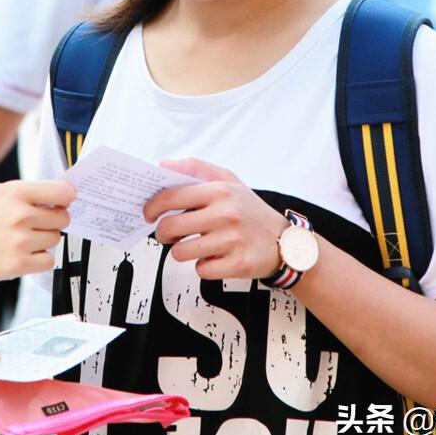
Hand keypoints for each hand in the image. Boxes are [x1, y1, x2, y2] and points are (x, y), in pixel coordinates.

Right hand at [0, 180, 74, 286]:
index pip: (63, 191)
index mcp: (14, 192)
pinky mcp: (17, 264)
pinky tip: (22, 255)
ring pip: (56, 239)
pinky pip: (48, 261)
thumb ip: (24, 195)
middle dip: (52, 222)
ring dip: (44, 241)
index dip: (66, 198)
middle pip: (63, 218)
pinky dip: (39, 260)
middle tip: (35, 226)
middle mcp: (20, 214)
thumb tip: (57, 198)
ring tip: (21, 241)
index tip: (63, 202)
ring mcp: (20, 240)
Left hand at [143, 158, 289, 280]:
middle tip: (166, 234)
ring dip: (181, 251)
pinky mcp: (237, 264)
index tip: (148, 213)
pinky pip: (200, 270)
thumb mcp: (229, 181)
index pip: (171, 197)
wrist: (287, 242)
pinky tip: (213, 257)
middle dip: (162, 233)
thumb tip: (162, 164)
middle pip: (170, 227)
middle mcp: (225, 214)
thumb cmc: (251, 210)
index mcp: (219, 191)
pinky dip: (203, 266)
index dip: (152, 206)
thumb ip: (195, 168)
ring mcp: (232, 240)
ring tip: (193, 245)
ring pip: (181, 252)